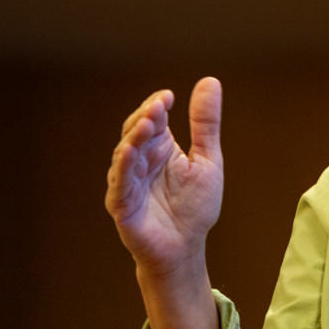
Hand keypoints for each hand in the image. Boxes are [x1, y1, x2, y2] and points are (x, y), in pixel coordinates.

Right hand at [105, 77, 223, 275]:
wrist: (187, 247)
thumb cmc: (194, 207)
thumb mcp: (207, 159)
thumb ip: (205, 124)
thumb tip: (209, 81)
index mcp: (159, 148)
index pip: (151, 119)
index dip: (156, 106)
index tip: (169, 96)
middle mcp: (140, 162)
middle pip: (135, 132)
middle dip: (145, 117)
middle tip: (159, 106)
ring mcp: (128, 182)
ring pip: (124, 155)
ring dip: (133, 138)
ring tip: (146, 124)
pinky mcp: (122, 205)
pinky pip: (119, 184)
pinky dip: (123, 168)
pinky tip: (129, 153)